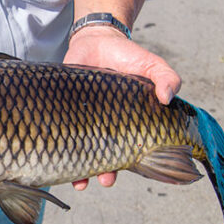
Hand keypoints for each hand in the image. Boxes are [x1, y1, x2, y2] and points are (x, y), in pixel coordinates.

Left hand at [64, 26, 181, 190]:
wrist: (96, 40)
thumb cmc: (128, 56)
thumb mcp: (151, 64)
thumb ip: (166, 77)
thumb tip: (168, 98)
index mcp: (128, 123)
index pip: (131, 151)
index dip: (129, 165)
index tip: (131, 172)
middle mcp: (105, 127)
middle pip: (107, 158)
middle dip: (106, 173)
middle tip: (106, 180)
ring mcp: (83, 121)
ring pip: (82, 152)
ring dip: (81, 171)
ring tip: (80, 183)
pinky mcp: (64, 112)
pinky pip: (60, 134)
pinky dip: (57, 147)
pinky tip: (56, 157)